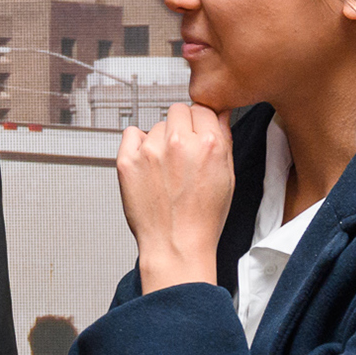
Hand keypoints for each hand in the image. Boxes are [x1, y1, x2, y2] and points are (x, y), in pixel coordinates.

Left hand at [116, 102, 233, 292]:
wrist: (175, 245)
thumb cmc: (202, 219)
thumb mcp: (227, 177)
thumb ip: (223, 140)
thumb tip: (218, 115)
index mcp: (208, 144)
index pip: (203, 109)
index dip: (200, 123)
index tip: (196, 133)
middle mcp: (179, 143)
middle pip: (178, 110)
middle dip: (181, 126)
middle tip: (181, 151)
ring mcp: (150, 151)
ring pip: (156, 125)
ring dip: (160, 140)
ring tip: (165, 169)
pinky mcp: (127, 161)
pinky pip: (131, 134)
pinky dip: (137, 144)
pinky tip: (147, 164)